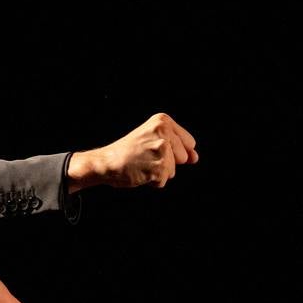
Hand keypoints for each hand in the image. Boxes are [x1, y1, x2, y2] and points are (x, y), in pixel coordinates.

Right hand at [67, 113, 197, 190]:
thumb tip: (195, 158)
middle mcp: (163, 132)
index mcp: (163, 121)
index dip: (175, 151)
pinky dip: (152, 181)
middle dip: (168, 162)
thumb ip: (178, 147)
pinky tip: (140, 172)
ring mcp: (161, 150)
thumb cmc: (129, 152)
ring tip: (142, 164)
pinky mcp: (158, 167)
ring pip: (173, 171)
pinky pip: (163, 181)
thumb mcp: (153, 140)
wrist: (106, 162)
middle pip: (184, 157)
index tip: (154, 148)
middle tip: (146, 157)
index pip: (189, 143)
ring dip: (159, 173)